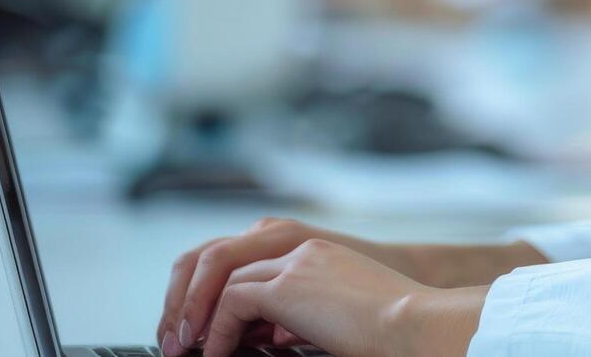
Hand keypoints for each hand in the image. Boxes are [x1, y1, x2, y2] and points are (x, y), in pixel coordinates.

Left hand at [158, 216, 395, 352]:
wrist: (414, 323)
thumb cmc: (390, 325)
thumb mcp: (336, 313)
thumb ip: (300, 315)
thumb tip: (270, 335)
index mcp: (311, 250)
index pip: (243, 258)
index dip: (212, 290)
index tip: (198, 326)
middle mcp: (296, 244)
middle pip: (219, 256)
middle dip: (189, 295)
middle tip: (176, 335)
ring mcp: (292, 259)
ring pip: (217, 273)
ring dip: (193, 312)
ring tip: (184, 347)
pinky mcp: (288, 285)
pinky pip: (231, 303)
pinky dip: (216, 331)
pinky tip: (215, 354)